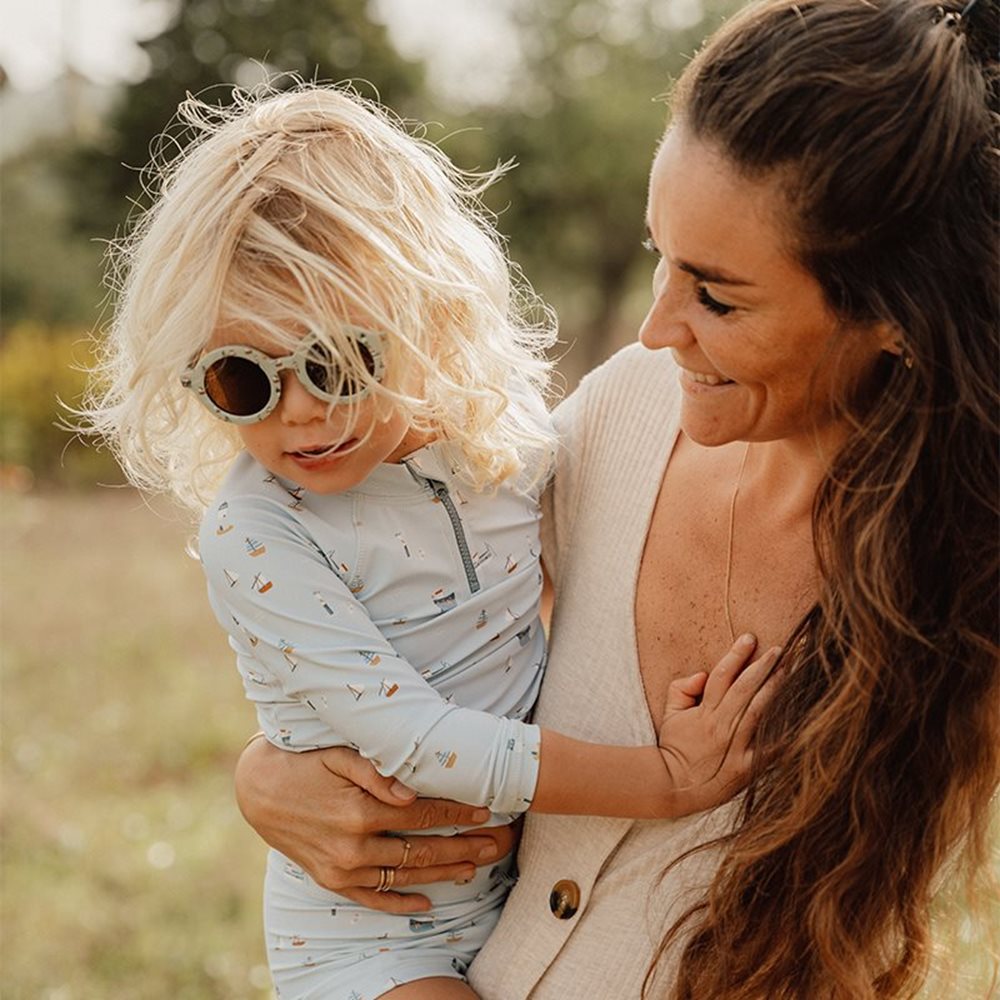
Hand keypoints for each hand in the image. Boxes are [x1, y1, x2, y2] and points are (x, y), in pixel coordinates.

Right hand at [234, 739, 515, 912]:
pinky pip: (372, 898)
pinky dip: (400, 904)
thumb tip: (410, 791)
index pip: (423, 815)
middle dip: (462, 847)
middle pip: (421, 850)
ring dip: (442, 874)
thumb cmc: (305, 761)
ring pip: (403, 876)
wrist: (258, 790)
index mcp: (360, 810)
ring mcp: (342, 868)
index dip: (457, 813)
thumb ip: (376, 771)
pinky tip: (427, 905)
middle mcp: (353, 845)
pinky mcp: (331, 880)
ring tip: (474, 869)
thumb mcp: (338, 755)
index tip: (486, 810)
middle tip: (495, 845)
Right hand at [658, 633, 781, 815]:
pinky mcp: (748, 767)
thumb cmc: (674, 747)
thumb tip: (702, 673)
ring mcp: (736, 746)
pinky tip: (802, 715)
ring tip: (791, 668)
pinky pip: (770, 747)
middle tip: (781, 648)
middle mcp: (721, 725)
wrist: (674, 786)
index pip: (721, 677)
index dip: (735, 656)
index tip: (750, 638)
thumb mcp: (670, 713)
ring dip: (776, 687)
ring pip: (760, 710)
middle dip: (764, 665)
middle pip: (745, 689)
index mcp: (704, 712)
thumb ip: (681, 688)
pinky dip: (785, 732)